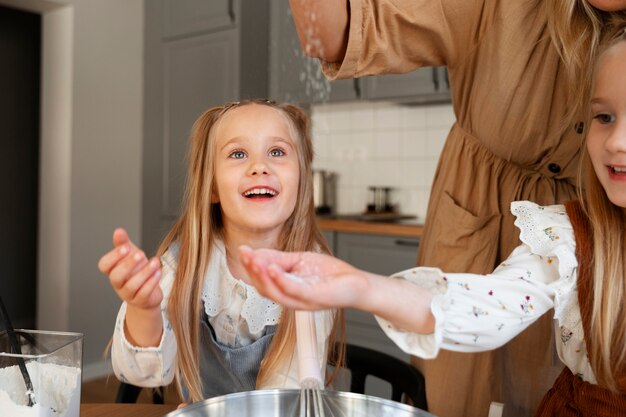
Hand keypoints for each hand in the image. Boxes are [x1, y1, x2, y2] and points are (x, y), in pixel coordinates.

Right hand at [98, 228, 162, 309]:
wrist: (148, 293)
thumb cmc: (137, 271)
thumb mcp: (131, 255)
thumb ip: (123, 243)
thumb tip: (118, 231)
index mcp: (112, 270)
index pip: (104, 265)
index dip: (113, 257)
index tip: (126, 247)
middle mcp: (118, 283)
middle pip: (116, 276)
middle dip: (128, 264)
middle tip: (140, 254)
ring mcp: (128, 294)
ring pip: (132, 285)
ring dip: (145, 272)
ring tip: (156, 262)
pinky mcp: (140, 301)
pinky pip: (144, 293)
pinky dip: (152, 282)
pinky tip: (159, 272)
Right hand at [238, 246, 370, 310]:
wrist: (356, 283)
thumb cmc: (329, 275)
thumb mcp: (300, 260)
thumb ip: (279, 259)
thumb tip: (257, 253)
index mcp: (286, 290)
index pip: (262, 282)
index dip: (250, 267)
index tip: (243, 251)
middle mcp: (292, 298)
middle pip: (264, 289)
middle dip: (252, 271)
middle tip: (245, 255)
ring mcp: (303, 300)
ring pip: (275, 292)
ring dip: (262, 276)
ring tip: (254, 260)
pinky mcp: (315, 298)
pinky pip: (294, 291)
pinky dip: (281, 280)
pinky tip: (274, 268)